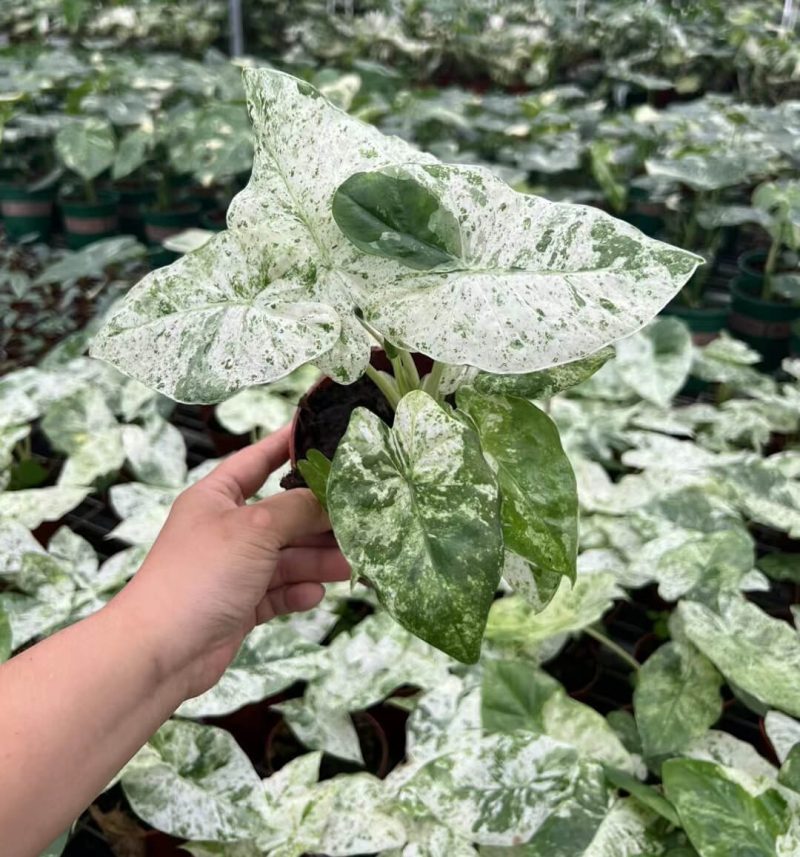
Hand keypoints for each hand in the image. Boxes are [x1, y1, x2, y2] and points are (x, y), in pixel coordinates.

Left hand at [114, 425, 348, 699]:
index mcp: (217, 497)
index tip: (320, 431)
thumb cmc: (199, 575)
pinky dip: (297, 591)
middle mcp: (226, 529)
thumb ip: (297, 508)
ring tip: (347, 564)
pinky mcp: (240, 605)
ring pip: (286, 557)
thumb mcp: (255, 528)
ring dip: (316, 560)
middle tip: (357, 520)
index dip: (287, 445)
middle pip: (283, 514)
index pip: (257, 460)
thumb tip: (329, 499)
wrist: (160, 651)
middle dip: (318, 519)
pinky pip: (278, 591)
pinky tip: (314, 594)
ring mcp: (233, 569)